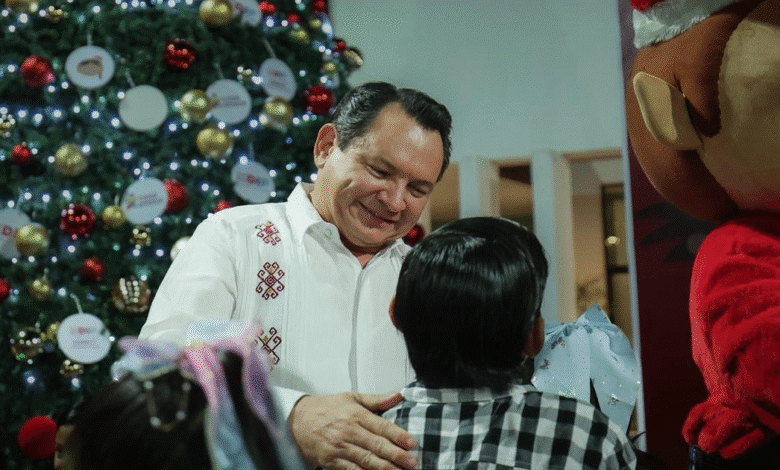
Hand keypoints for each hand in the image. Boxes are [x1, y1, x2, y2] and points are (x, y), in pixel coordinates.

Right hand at [288, 392, 417, 469]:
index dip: (398, 435)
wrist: (296, 420)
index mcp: (355, 414)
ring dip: (384, 468)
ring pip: (366, 460)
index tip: (412, 443)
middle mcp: (348, 431)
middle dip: (396, 455)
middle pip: (376, 445)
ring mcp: (339, 447)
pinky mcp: (331, 460)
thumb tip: (398, 396)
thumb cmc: (327, 408)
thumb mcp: (351, 398)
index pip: (381, 426)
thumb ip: (376, 399)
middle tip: (412, 463)